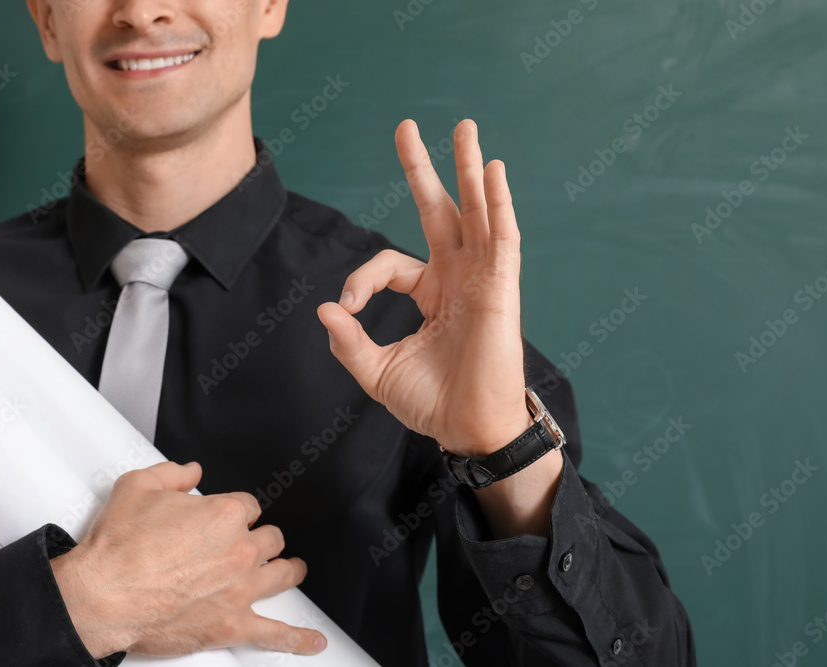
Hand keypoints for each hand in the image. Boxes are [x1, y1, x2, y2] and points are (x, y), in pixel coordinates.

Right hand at [51, 461, 325, 657]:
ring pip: (281, 575)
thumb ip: (171, 473)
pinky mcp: (231, 624)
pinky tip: (312, 642)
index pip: (249, 506)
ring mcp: (239, 588)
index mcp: (222, 514)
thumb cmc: (116, 549)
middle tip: (252, 545)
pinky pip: (275, 633)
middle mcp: (238, 550)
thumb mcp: (137, 487)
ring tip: (290, 569)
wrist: (100, 596)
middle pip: (269, 539)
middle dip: (261, 540)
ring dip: (287, 570)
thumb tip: (190, 471)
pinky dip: (297, 639)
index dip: (239, 511)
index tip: (232, 517)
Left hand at [318, 119, 532, 456]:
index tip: (346, 307)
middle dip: (423, 169)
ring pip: (476, 212)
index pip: (390, 264)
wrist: (467, 429)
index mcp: (430, 293)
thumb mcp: (376, 372)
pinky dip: (499, 203)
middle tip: (406, 126)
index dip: (361, 277)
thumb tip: (324, 308)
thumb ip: (349, 342)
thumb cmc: (430, 403)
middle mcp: (457, 278)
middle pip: (440, 211)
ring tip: (464, 127)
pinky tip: (493, 169)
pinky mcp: (501, 289)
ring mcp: (481, 279)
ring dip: (470, 169)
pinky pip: (503, 238)